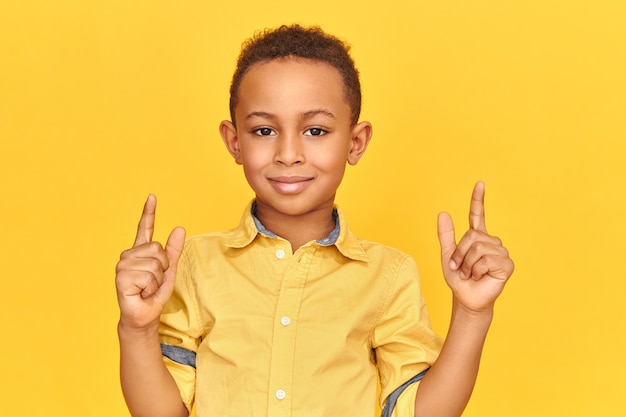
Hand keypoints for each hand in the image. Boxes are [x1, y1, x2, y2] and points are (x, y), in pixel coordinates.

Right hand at [115, 195, 185, 329]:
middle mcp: (129, 255)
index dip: (148, 213)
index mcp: (140, 252)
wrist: (144, 316)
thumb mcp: (169, 271)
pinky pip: (149, 276)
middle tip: (153, 282)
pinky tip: (141, 293)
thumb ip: (174, 251)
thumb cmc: (154, 294)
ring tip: (147, 288)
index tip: (152, 197)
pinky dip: (150, 288)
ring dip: (157, 280)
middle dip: (163, 268)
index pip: (144, 228)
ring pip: (155, 264)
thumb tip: (180, 228)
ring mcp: (123, 266)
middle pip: (158, 249)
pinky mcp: (121, 278)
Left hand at [437, 182, 513, 312]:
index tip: (480, 183)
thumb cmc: (459, 279)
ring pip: (478, 248)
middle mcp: (491, 241)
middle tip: (461, 268)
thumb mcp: (447, 256)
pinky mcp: (507, 264)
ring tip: (471, 273)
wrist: (466, 298)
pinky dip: (478, 270)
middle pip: (472, 236)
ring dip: (468, 264)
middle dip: (461, 254)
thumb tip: (443, 213)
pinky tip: (481, 277)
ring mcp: (500, 252)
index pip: (478, 215)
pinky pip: (487, 259)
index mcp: (477, 237)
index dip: (478, 199)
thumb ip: (445, 235)